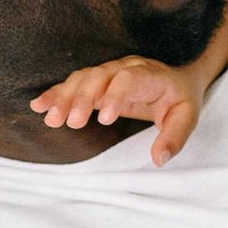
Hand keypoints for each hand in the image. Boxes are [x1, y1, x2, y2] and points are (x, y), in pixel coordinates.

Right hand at [30, 57, 208, 164]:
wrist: (177, 79)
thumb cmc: (179, 99)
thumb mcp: (187, 117)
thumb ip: (175, 137)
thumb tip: (159, 159)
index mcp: (149, 75)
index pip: (129, 79)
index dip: (115, 95)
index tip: (105, 118)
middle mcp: (125, 68)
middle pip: (99, 76)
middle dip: (84, 97)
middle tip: (72, 122)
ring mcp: (108, 72)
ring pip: (82, 79)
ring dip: (65, 96)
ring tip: (50, 118)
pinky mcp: (96, 81)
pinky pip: (74, 83)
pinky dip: (56, 93)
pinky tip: (39, 105)